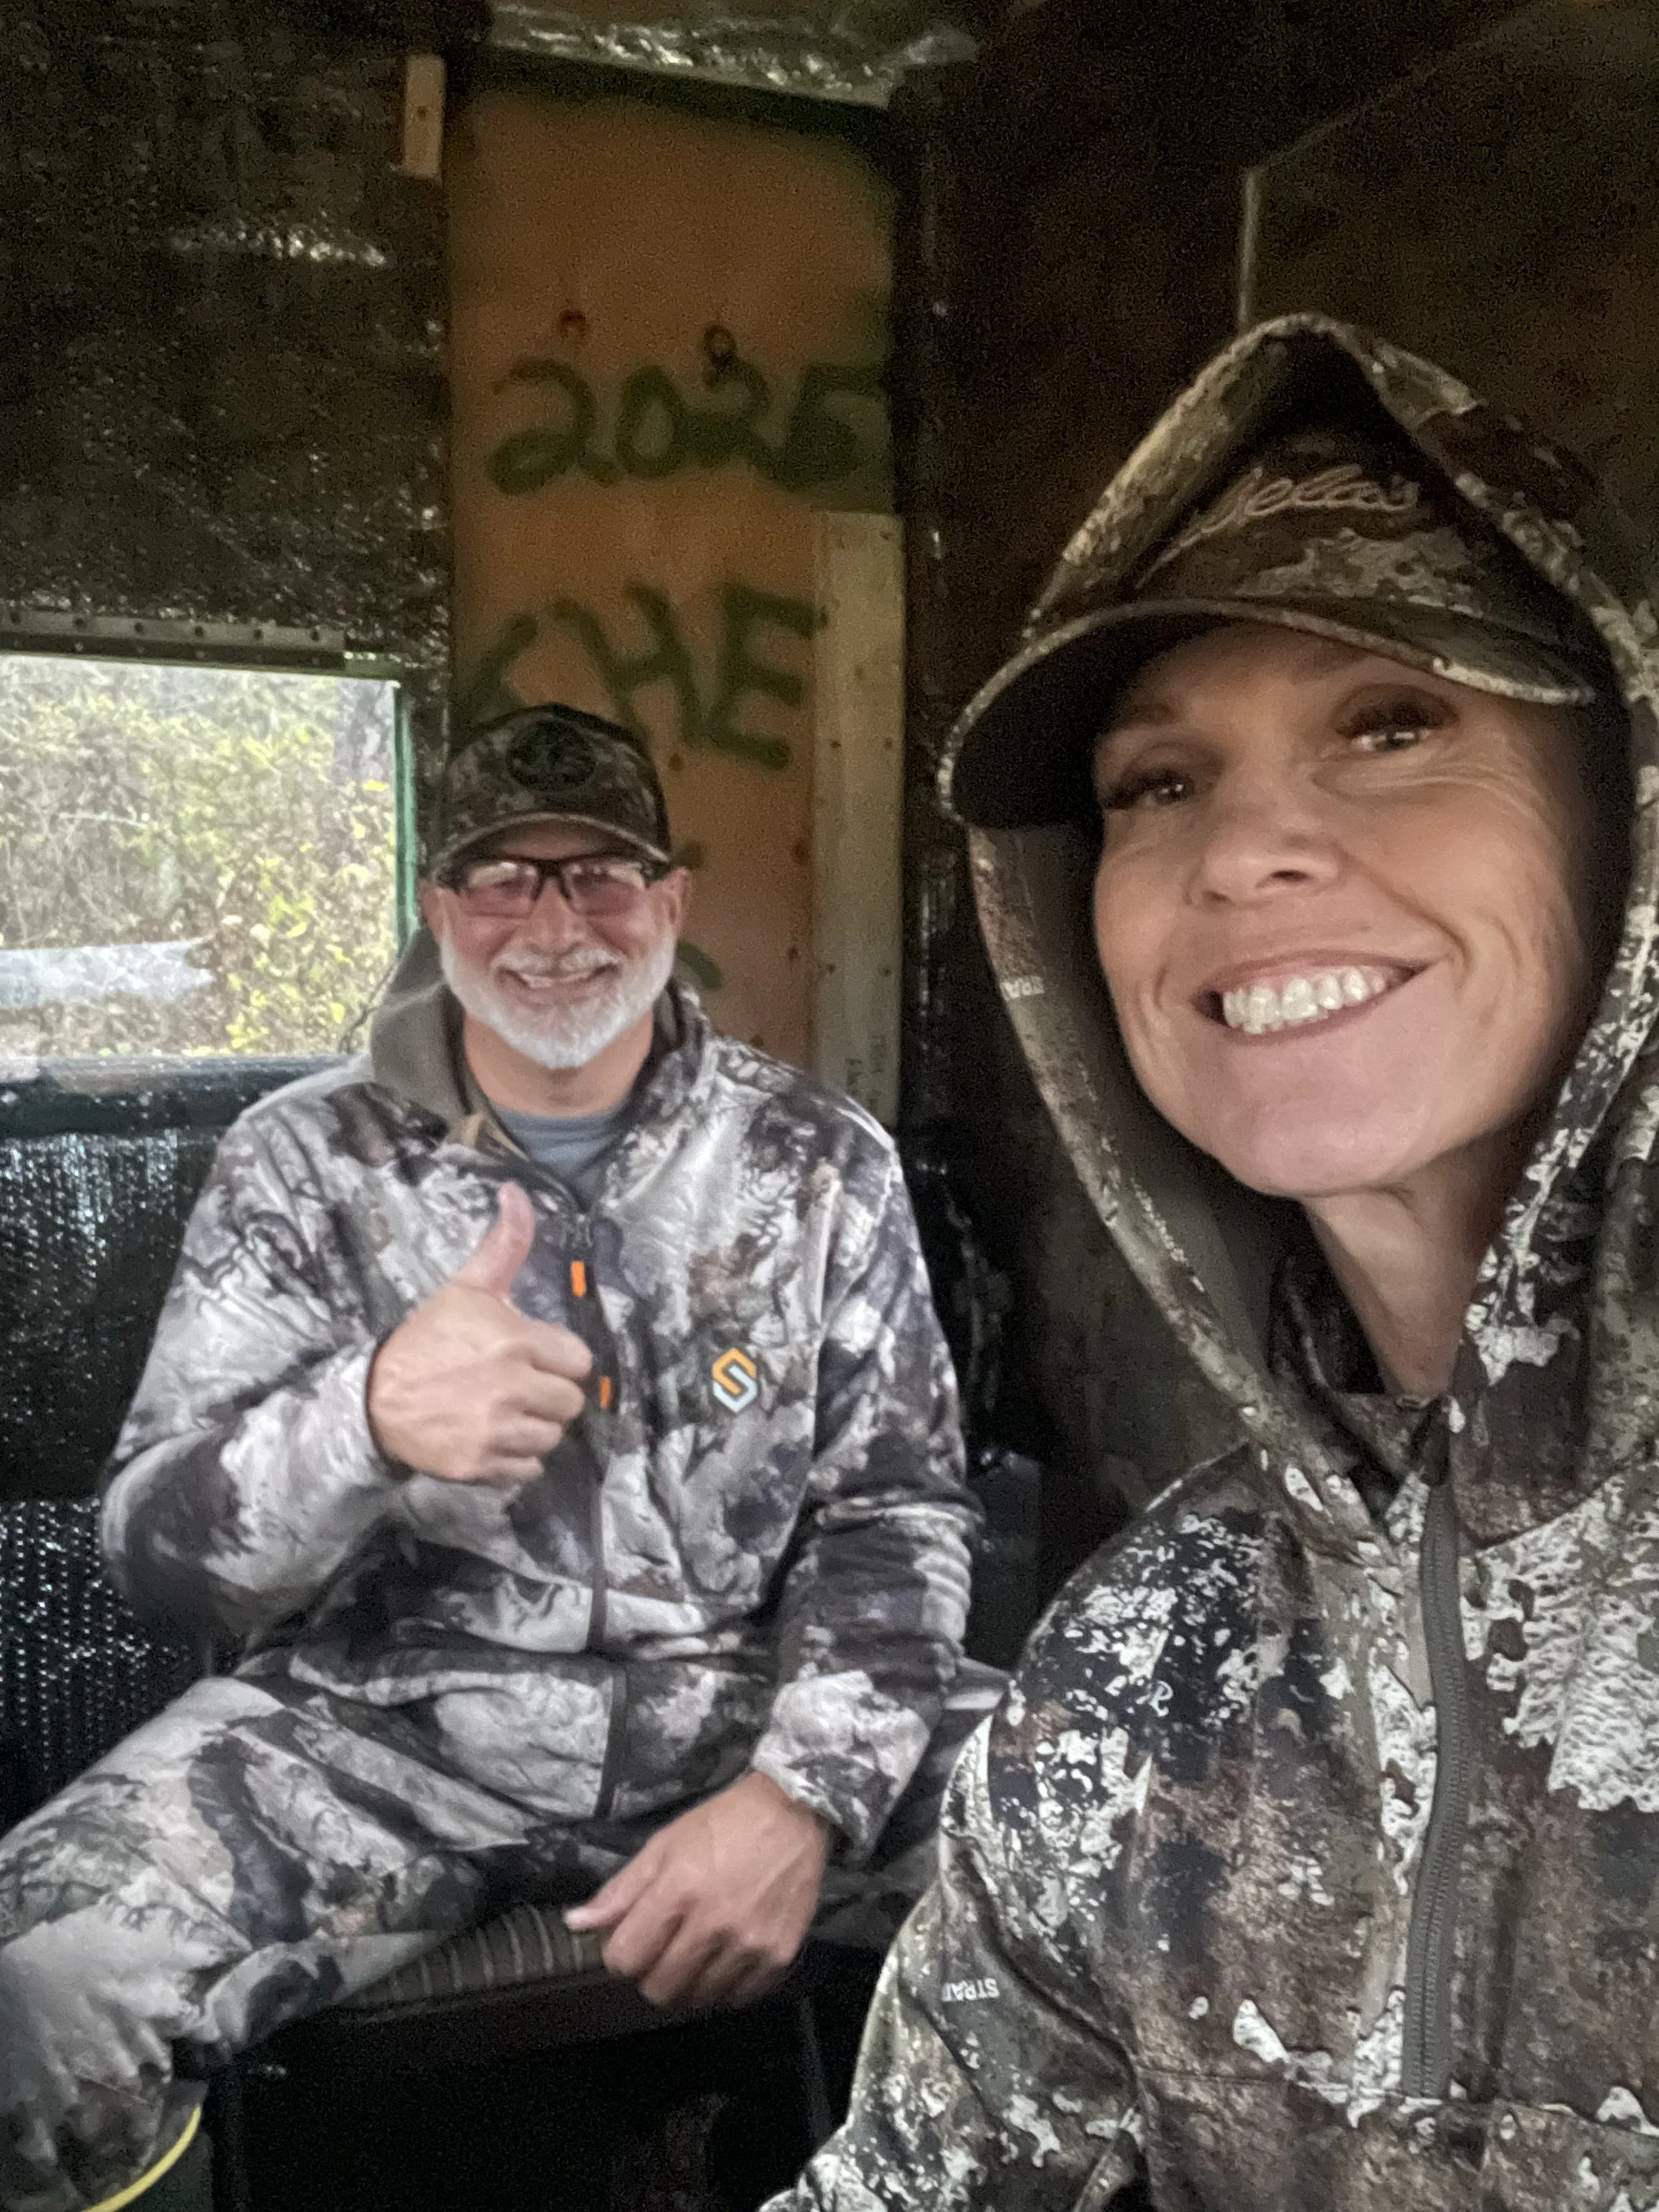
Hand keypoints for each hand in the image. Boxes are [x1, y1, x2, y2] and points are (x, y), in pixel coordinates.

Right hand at [367, 1183, 591, 1482]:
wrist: (375, 1397)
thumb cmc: (429, 1338)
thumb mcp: (468, 1287)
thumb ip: (505, 1245)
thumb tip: (517, 1192)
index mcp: (517, 1341)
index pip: (579, 1361)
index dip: (559, 1359)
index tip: (535, 1357)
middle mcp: (513, 1387)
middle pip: (571, 1403)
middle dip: (550, 1394)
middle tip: (520, 1385)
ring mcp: (497, 1430)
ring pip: (553, 1437)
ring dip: (535, 1426)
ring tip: (506, 1411)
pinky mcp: (482, 1465)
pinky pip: (529, 1469)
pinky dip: (516, 1459)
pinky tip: (493, 1437)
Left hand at [566, 1770, 831, 2008]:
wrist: (792, 1814)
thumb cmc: (723, 1824)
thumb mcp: (665, 1844)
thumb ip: (621, 1890)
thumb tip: (575, 1924)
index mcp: (678, 1890)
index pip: (625, 1959)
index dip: (621, 1953)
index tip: (634, 1939)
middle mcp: (713, 1924)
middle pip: (659, 1988)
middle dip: (652, 1972)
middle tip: (666, 1947)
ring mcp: (749, 1944)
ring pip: (698, 1998)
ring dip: (690, 1981)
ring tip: (699, 1951)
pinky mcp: (779, 1956)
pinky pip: (738, 1998)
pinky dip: (727, 1986)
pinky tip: (728, 1958)